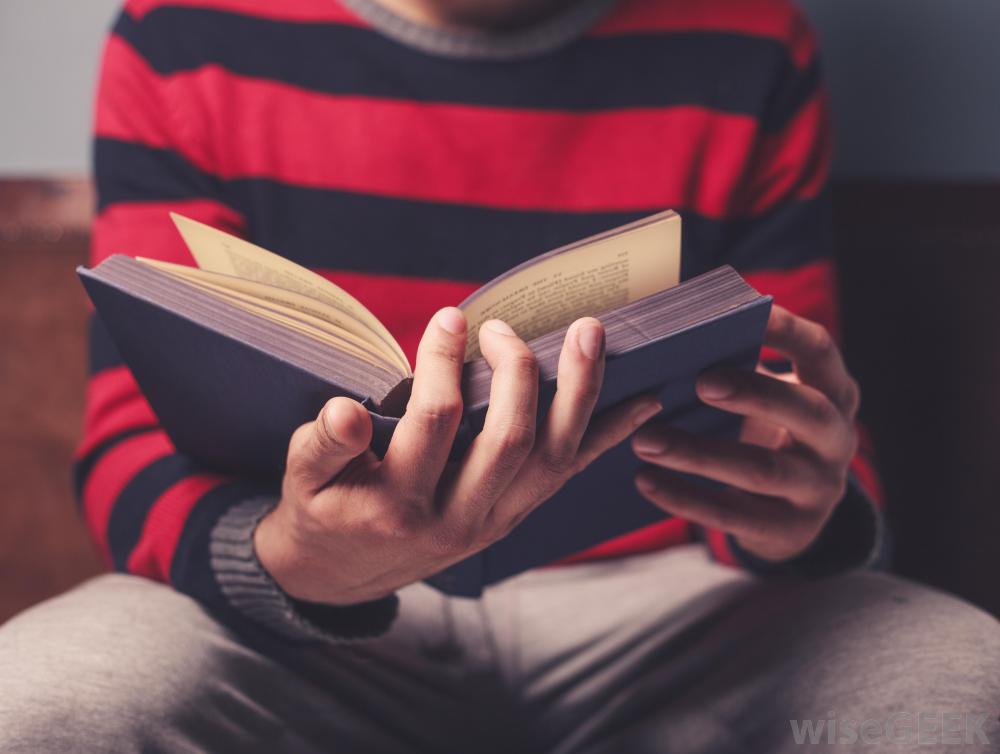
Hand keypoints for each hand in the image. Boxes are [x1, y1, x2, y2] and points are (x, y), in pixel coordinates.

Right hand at [256, 308, 661, 604]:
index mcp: (399, 504)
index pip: (434, 423)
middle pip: (510, 441)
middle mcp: (458, 520)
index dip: (443, 364)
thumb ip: (324, 444)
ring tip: (592, 334)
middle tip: (503, 326)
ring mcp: (495, 521)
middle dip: (517, 372)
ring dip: (579, 394)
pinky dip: (606, 437)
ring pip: (553, 459)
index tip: (450, 318)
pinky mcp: (516, 515)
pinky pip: (569, 474)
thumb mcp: (304, 478)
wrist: (344, 573)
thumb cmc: (323, 508)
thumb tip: (345, 410)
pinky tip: (642, 402)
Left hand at [631, 305, 859, 561]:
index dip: (788, 331)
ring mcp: (818, 489)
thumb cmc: (766, 430)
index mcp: (833, 393)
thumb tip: (667, 335)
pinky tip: (645, 480)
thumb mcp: (770, 397)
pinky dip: (685, 498)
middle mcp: (837, 439)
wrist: (793, 512)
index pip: (820, 352)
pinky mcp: (789, 529)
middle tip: (699, 382)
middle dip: (753, 394)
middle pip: (804, 411)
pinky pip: (733, 515)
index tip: (749, 310)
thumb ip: (736, 368)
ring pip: (760, 470)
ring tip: (644, 440)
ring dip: (698, 454)